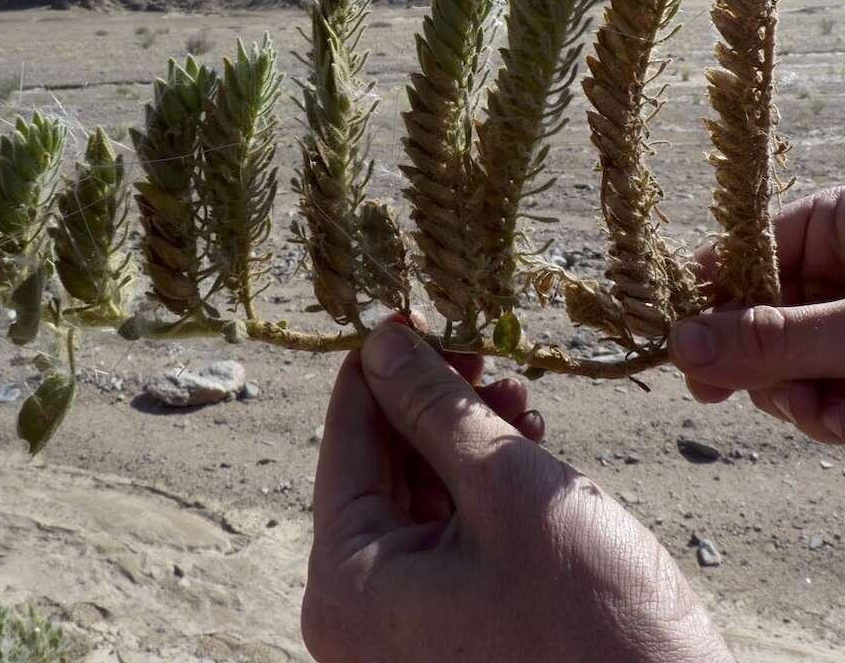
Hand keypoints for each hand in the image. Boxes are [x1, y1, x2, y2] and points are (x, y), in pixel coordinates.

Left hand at [302, 317, 730, 662]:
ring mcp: (407, 622)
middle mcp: (360, 609)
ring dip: (468, 433)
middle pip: (383, 462)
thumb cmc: (593, 628)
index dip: (380, 364)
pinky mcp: (455, 623)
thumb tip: (385, 340)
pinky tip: (528, 442)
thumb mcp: (507, 490)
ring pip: (422, 489)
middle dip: (435, 400)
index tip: (418, 312)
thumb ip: (437, 407)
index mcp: (346, 583)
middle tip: (482, 349)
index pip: (345, 437)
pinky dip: (485, 481)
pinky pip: (452, 528)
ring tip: (518, 395)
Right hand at [671, 186, 844, 442]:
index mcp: (833, 224)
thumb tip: (677, 344)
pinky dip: (828, 415)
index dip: (700, 296)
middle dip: (756, 367)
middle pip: (755, 315)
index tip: (666, 342)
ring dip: (796, 402)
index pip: (740, 251)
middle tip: (726, 396)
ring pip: (785, 362)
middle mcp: (836, 269)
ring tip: (831, 418)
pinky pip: (819, 389)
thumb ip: (772, 338)